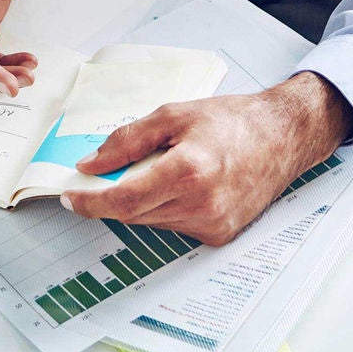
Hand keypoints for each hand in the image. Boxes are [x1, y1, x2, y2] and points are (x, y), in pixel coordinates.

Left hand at [61, 72, 352, 246]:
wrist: (281, 137)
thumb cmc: (230, 120)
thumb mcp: (172, 115)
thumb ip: (127, 141)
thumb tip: (90, 165)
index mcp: (188, 170)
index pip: (124, 200)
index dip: (91, 202)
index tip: (71, 196)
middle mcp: (201, 204)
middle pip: (133, 213)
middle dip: (111, 196)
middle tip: (105, 173)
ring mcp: (212, 225)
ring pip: (151, 222)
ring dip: (139, 201)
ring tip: (157, 169)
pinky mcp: (219, 236)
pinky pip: (173, 226)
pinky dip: (163, 208)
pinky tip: (179, 185)